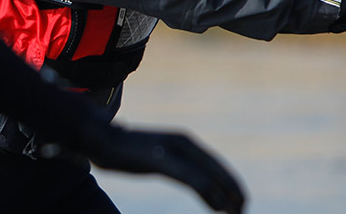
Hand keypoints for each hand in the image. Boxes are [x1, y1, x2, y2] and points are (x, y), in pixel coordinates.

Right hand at [79, 123, 245, 213]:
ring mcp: (174, 151)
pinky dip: (210, 194)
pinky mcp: (164, 161)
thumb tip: (174, 170)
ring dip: (226, 196)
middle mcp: (183, 142)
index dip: (229, 181)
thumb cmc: (124, 150)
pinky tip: (219, 208)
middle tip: (244, 208)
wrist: (101, 138)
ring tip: (236, 212)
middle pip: (218, 169)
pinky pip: (194, 180)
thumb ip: (169, 162)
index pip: (214, 163)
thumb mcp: (153, 156)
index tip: (239, 198)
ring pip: (210, 176)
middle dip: (233, 189)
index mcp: (182, 140)